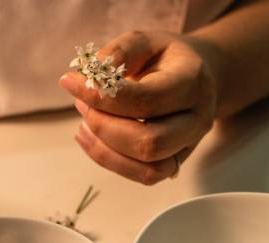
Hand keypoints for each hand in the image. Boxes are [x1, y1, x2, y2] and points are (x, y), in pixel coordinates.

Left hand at [59, 30, 217, 184]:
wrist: (196, 76)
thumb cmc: (165, 58)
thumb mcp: (144, 41)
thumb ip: (118, 52)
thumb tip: (89, 76)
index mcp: (192, 82)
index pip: (146, 100)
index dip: (103, 97)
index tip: (70, 82)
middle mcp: (198, 119)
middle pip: (149, 142)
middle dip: (104, 127)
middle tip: (82, 104)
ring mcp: (189, 145)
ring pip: (149, 168)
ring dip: (106, 150)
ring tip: (84, 124)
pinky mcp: (176, 162)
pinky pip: (146, 176)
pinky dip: (112, 162)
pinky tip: (92, 140)